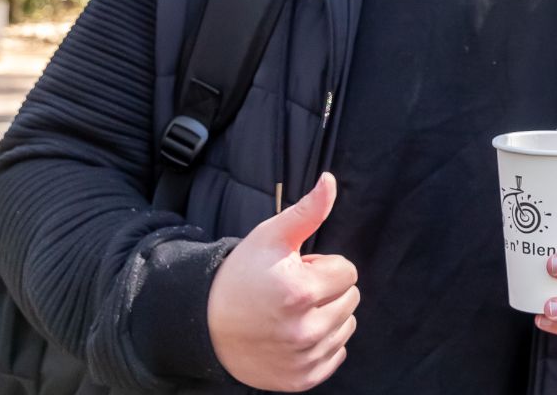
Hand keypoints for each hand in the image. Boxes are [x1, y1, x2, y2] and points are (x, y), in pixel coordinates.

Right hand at [206, 173, 358, 391]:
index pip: (348, 271)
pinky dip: (323, 343)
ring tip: (290, 312)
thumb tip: (330, 181)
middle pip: (351, 298)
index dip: (322, 266)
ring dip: (327, 315)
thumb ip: (307, 211)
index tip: (296, 271)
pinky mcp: (301, 379)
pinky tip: (294, 334)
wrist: (205, 325)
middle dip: (326, 290)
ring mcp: (304, 358)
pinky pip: (337, 353)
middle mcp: (304, 331)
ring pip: (347, 325)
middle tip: (290, 291)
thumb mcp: (270, 237)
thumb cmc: (241, 276)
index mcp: (300, 293)